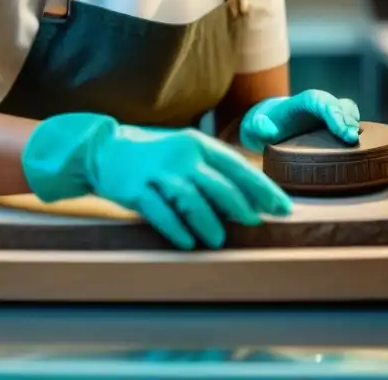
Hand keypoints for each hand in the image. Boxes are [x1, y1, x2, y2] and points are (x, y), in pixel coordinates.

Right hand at [20, 113, 291, 250]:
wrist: (105, 149)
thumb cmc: (155, 156)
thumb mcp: (186, 153)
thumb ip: (214, 171)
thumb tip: (252, 200)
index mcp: (198, 144)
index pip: (238, 167)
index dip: (262, 188)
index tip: (282, 207)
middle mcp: (181, 156)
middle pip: (218, 184)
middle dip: (241, 206)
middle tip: (255, 224)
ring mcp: (158, 172)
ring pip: (191, 200)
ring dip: (208, 222)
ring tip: (219, 240)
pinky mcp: (136, 189)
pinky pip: (160, 212)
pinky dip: (176, 229)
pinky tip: (189, 242)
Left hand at [238, 90, 360, 152]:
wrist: (269, 123)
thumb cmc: (263, 126)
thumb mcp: (254, 128)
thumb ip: (258, 127)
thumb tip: (269, 130)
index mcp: (300, 102)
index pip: (319, 101)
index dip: (333, 113)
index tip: (341, 132)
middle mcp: (316, 104)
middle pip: (337, 104)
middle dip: (347, 119)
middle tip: (352, 139)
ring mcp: (326, 112)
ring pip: (346, 109)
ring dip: (353, 122)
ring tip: (355, 141)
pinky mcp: (332, 122)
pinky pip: (348, 119)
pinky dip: (354, 128)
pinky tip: (357, 144)